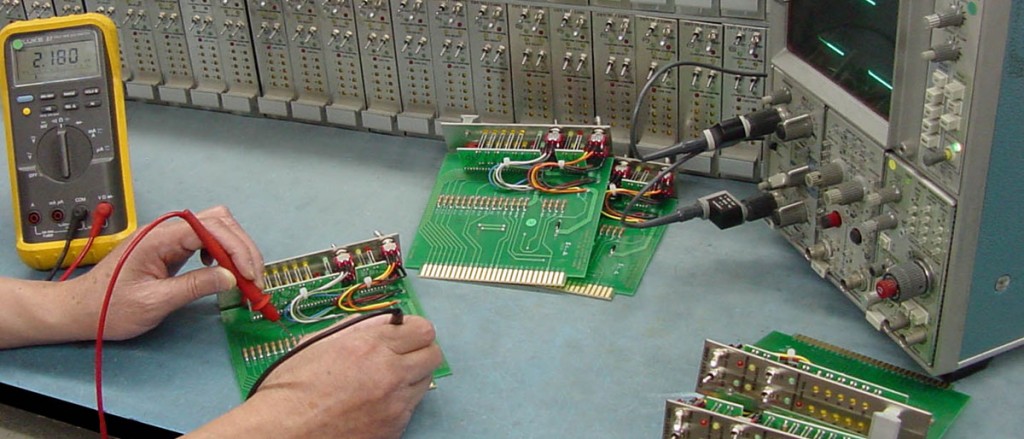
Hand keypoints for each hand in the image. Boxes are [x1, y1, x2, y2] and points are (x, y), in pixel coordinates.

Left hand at [63, 205, 263, 340]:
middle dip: (243, 248)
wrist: (81, 310)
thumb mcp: (154, 302)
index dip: (237, 250)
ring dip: (237, 249)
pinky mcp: (171, 245)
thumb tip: (231, 277)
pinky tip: (223, 270)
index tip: (250, 277)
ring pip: (217, 226)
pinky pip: (207, 238)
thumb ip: (194, 286)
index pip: (211, 229)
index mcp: (158, 238)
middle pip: (219, 221)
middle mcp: (166, 230)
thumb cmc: (110, 309)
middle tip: (254, 280)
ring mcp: (169, 236)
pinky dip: (224, 251)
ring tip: (245, 277)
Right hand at [188, 314, 442, 438]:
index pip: (423, 329)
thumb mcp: (321, 342)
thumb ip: (359, 328)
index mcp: (371, 345)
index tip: (403, 334)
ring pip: (425, 382)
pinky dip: (398, 403)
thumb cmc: (291, 387)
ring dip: (410, 378)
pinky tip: (374, 403)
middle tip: (401, 355)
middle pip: (433, 354)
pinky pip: (410, 409)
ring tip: (383, 381)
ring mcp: (395, 404)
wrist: (281, 430)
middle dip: (419, 351)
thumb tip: (386, 321)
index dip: (413, 330)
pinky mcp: (394, 429)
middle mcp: (390, 372)